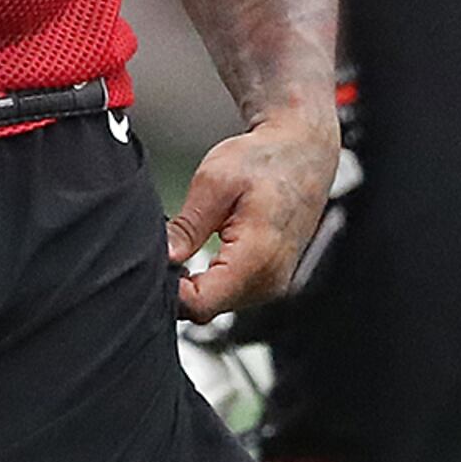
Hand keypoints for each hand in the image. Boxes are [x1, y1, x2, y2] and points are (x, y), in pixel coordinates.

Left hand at [169, 101, 339, 322]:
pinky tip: (208, 251)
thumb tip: (163, 258)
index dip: (170, 289)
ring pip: (218, 304)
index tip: (157, 261)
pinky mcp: (272, 279)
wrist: (303, 152)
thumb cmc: (265, 160)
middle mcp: (271, 279)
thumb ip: (188, 226)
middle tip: (170, 248)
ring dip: (196, 284)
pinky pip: (232, 294)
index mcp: (257, 257)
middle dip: (180, 287)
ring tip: (190, 245)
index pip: (200, 304)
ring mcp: (274, 283)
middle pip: (207, 310)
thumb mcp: (214, 182)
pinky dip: (213, 280)